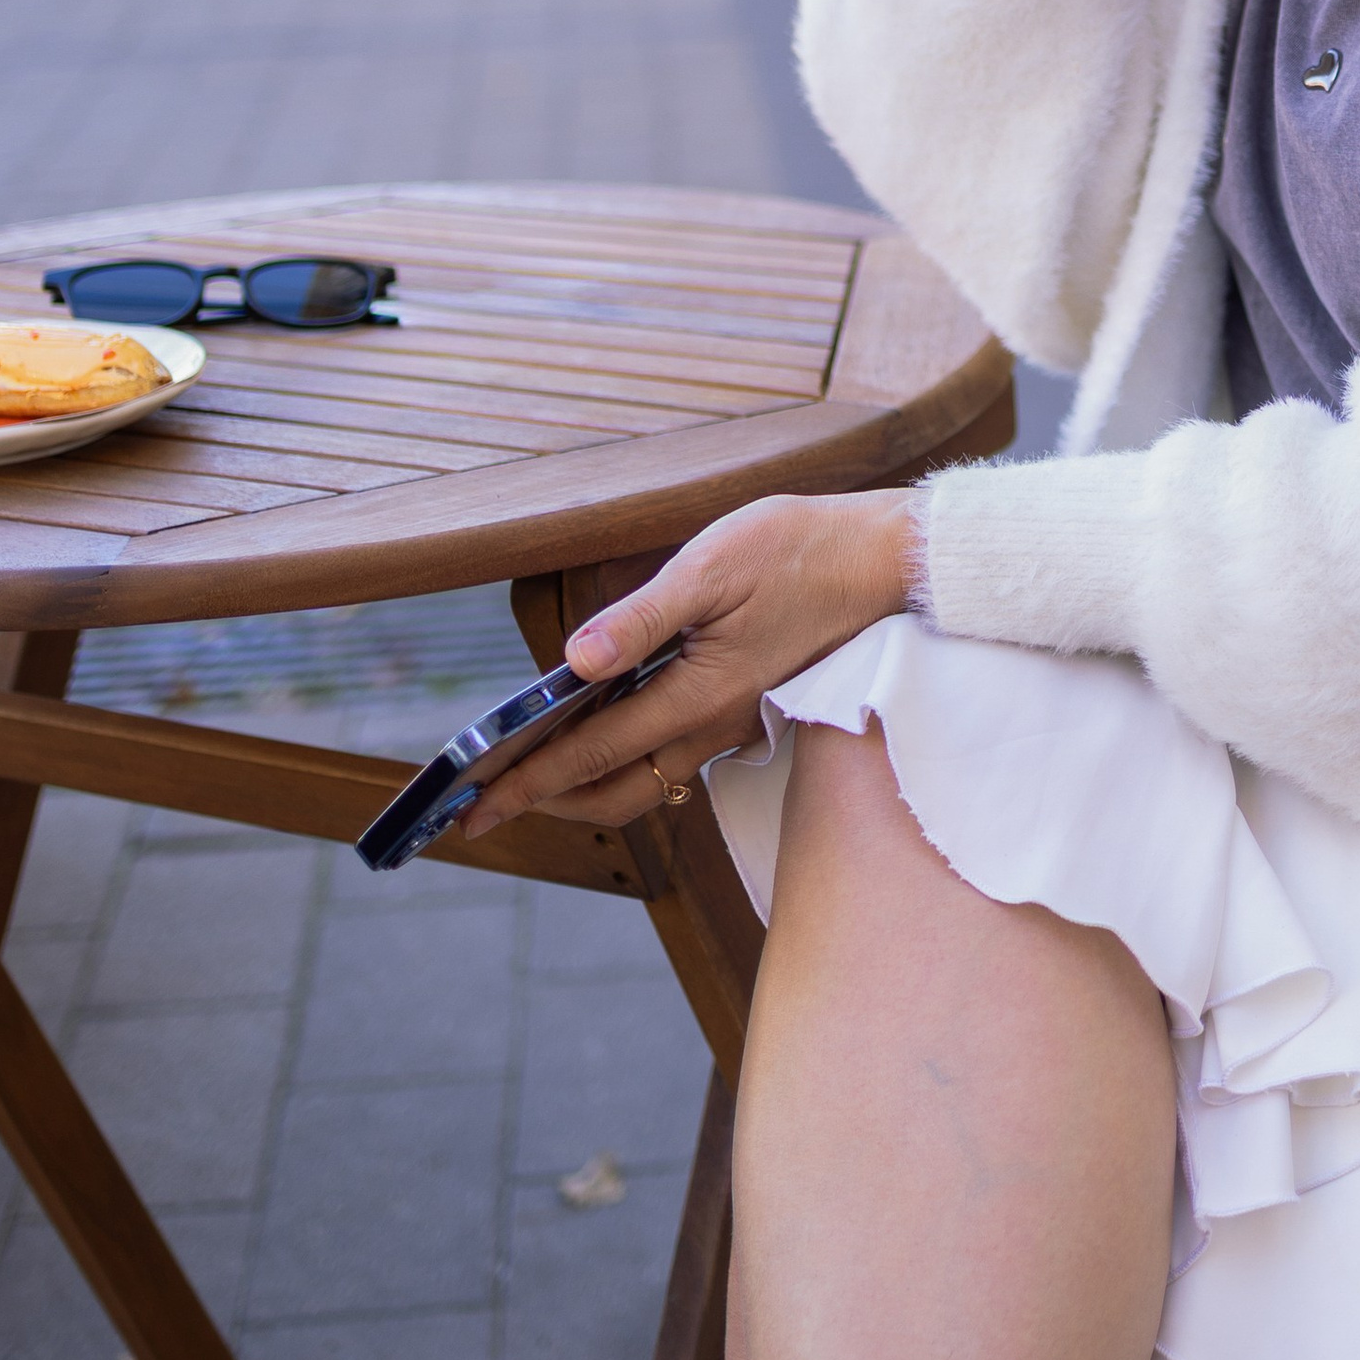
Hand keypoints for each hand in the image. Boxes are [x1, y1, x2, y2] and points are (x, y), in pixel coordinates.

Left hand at [459, 489, 918, 835]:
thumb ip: (640, 620)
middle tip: (486, 808)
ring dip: (586, 788)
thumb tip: (574, 662)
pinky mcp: (747, 707)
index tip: (473, 807)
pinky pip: (676, 757)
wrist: (887, 561)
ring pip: (647, 781)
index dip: (526, 781)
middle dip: (547, 804)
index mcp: (698, 696)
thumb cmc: (800, 551)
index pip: (591, 753)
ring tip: (535, 777)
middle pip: (616, 793)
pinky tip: (606, 734)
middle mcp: (714, 726)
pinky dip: (627, 762)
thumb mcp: (712, 568)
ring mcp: (734, 722)